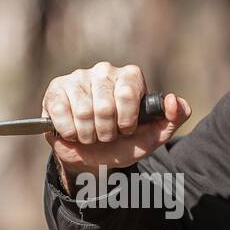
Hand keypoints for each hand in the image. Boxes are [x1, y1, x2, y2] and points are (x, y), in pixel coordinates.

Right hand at [42, 62, 190, 186]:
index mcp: (129, 76)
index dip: (126, 120)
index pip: (127, 93)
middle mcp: (104, 71)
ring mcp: (77, 78)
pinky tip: (72, 131)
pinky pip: (61, 114)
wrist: (93, 159)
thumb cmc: (124, 143)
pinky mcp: (55, 90)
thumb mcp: (153, 136)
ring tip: (90, 135)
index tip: (126, 129)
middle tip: (106, 135)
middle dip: (106, 131)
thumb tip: (173, 100)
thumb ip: (173, 118)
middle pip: (104, 106)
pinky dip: (69, 132)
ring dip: (88, 135)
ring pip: (82, 112)